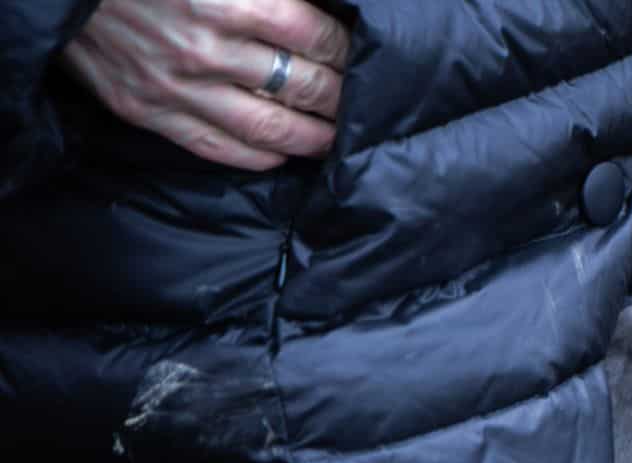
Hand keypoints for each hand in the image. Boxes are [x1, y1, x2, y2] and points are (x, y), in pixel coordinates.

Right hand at [62, 0, 351, 170]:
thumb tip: (313, 10)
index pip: (314, 37)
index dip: (345, 51)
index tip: (357, 56)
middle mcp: (207, 48)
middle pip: (302, 85)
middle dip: (339, 97)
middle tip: (359, 103)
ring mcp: (177, 87)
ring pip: (270, 127)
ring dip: (312, 137)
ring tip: (334, 137)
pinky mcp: (148, 111)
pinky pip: (219, 147)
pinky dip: (259, 156)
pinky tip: (282, 153)